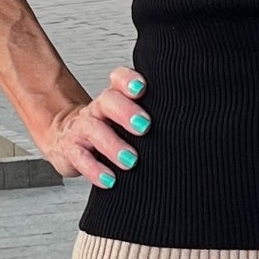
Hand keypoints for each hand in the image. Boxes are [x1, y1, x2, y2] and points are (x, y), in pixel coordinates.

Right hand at [38, 65, 149, 187]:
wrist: (67, 139)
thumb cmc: (110, 129)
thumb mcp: (125, 117)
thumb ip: (150, 115)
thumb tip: (191, 124)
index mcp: (114, 97)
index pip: (118, 79)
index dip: (128, 81)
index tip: (142, 88)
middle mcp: (98, 109)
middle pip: (108, 101)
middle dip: (125, 111)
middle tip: (144, 126)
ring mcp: (82, 128)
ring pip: (94, 130)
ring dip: (113, 145)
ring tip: (131, 160)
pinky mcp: (71, 150)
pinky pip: (80, 158)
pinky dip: (95, 170)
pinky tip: (110, 179)